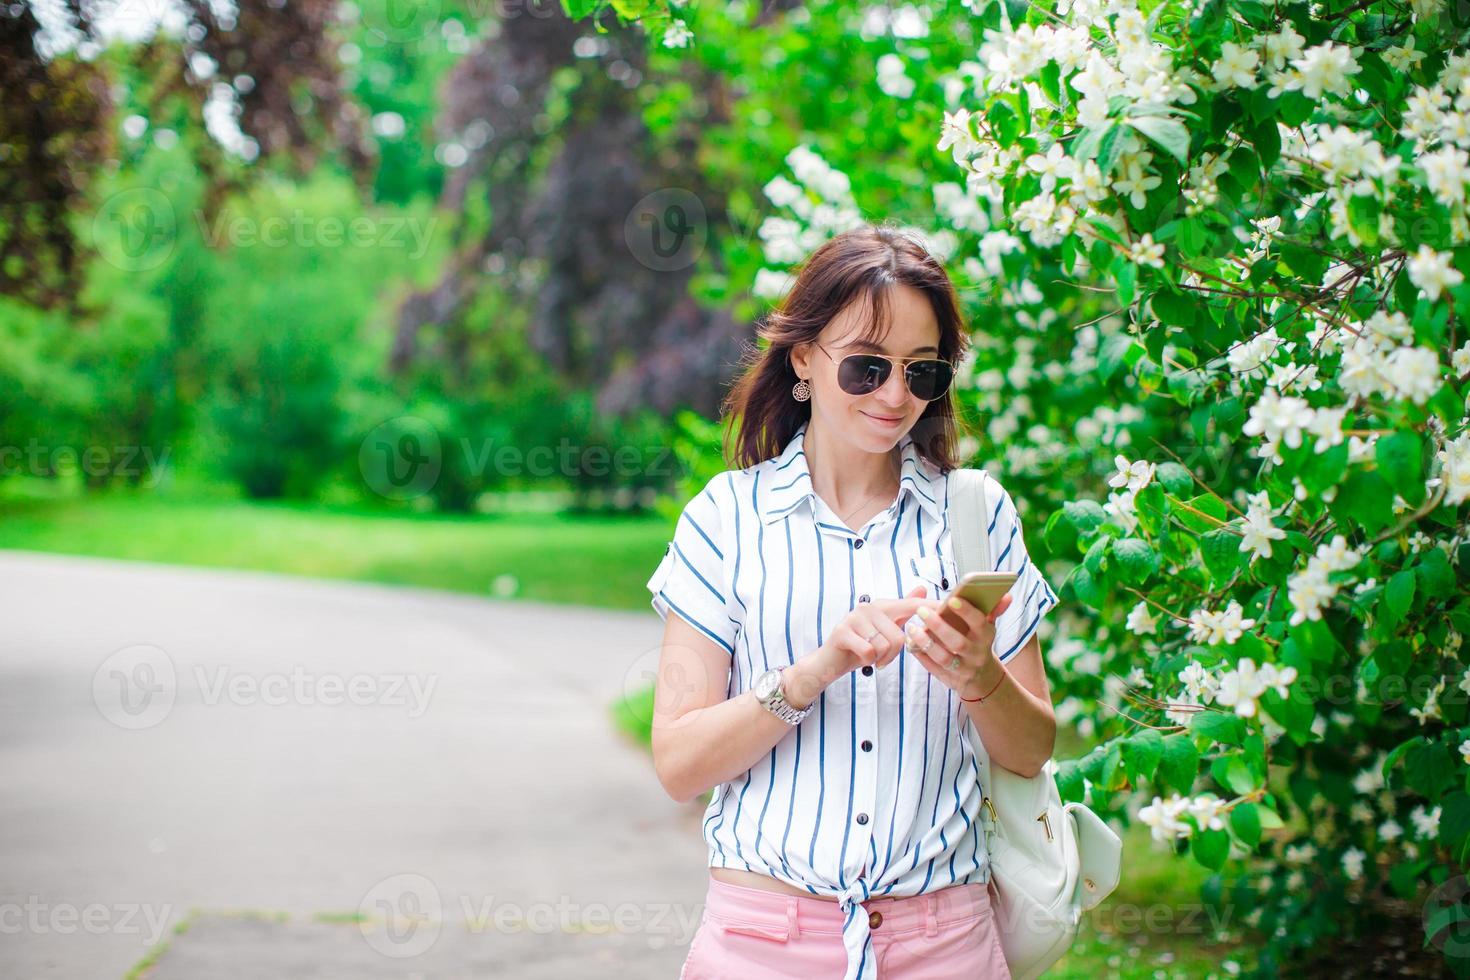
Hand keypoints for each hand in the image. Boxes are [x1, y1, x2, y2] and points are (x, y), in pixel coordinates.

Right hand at [817, 585, 942, 678]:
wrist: (829, 662)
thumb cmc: (861, 646)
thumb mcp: (885, 629)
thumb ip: (903, 611)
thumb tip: (922, 588)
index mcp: (882, 605)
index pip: (912, 605)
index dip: (931, 608)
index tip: (948, 608)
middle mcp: (868, 607)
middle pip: (900, 636)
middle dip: (893, 655)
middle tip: (881, 658)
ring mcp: (853, 618)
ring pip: (884, 645)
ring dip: (879, 659)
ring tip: (869, 656)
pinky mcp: (842, 632)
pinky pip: (869, 651)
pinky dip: (867, 660)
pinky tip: (860, 658)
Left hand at [903, 592, 1014, 698]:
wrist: (982, 678)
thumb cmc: (979, 644)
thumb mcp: (988, 628)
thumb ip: (993, 610)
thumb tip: (1006, 595)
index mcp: (986, 637)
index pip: (979, 623)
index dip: (967, 612)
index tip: (951, 600)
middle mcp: (976, 655)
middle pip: (958, 642)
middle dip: (939, 626)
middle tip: (921, 611)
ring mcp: (963, 669)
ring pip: (944, 658)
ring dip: (926, 643)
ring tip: (912, 628)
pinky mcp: (950, 679)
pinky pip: (933, 668)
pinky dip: (921, 656)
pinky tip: (910, 643)